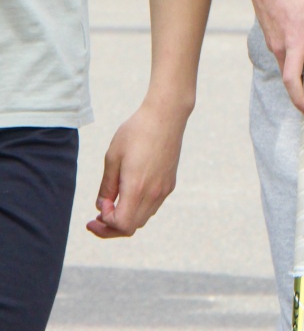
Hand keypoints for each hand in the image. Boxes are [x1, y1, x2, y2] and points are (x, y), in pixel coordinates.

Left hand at [86, 99, 186, 238]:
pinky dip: (137, 209)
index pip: (121, 225)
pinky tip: (129, 194)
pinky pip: (152, 207)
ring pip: (142, 219)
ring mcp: (164, 190)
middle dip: (111, 228)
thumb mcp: (113, 156)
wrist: (166, 114)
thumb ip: (106, 186)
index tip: (100, 204)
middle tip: (96, 219)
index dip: (106, 222)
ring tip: (111, 207)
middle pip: (131, 228)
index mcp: (137, 188)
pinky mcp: (170, 183)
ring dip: (125, 219)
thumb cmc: (137, 131)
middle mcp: (153, 193)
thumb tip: (102, 206)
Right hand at [242, 0, 303, 115]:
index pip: (294, 81)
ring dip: (303, 64)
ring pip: (289, 62)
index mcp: (293, 41)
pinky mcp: (269, 33)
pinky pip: (284, 50)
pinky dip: (295, 52)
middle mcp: (278, 46)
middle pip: (293, 74)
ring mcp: (271, 40)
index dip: (301, 100)